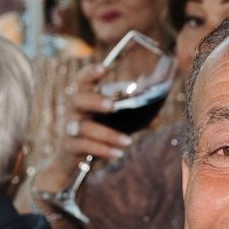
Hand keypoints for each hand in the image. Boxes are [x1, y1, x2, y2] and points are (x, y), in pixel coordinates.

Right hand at [30, 71, 131, 193]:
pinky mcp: (70, 146)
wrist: (73, 160)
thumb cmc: (97, 134)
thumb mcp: (115, 124)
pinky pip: (84, 146)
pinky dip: (102, 150)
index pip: (83, 80)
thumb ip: (133, 119)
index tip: (104, 68)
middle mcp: (75, 110)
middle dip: (95, 101)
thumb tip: (158, 119)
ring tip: (128, 141)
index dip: (90, 73)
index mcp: (85, 98)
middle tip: (112, 106)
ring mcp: (70, 128)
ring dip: (107, 134)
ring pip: (84, 127)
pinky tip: (118, 153)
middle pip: (78, 99)